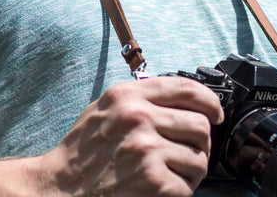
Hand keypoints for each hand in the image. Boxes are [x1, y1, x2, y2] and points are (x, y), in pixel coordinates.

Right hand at [41, 76, 223, 196]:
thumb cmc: (85, 147)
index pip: (186, 88)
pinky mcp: (152, 180)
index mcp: (128, 95)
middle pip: (200, 123)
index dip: (209, 100)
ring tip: (174, 169)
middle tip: (191, 148)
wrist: (61, 187)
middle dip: (201, 140)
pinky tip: (164, 186)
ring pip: (200, 156)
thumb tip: (181, 96)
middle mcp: (138, 117)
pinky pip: (188, 185)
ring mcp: (146, 149)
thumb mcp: (106, 107)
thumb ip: (141, 95)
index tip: (215, 112)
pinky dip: (182, 189)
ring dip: (193, 167)